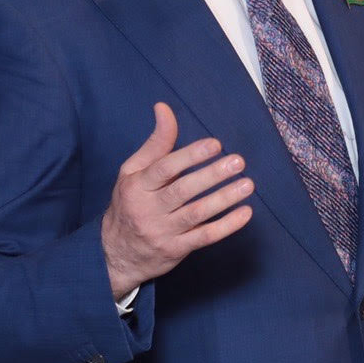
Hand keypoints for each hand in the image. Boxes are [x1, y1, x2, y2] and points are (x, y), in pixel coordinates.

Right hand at [101, 103, 254, 295]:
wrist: (115, 255)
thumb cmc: (129, 203)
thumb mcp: (133, 172)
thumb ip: (155, 142)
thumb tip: (164, 107)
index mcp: (137, 186)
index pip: (164, 169)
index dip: (189, 156)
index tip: (215, 144)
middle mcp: (148, 209)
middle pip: (182, 191)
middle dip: (212, 175)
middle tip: (238, 162)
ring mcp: (162, 232)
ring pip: (196, 214)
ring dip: (224, 199)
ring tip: (247, 184)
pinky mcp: (175, 250)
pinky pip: (203, 237)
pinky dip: (226, 227)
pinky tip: (245, 213)